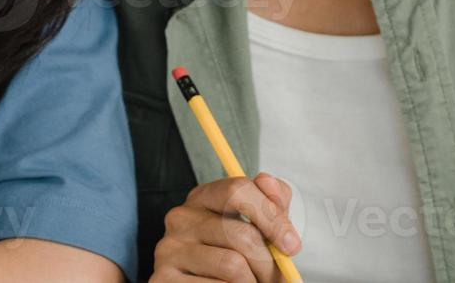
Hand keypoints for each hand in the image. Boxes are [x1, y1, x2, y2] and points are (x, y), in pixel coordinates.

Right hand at [148, 171, 300, 281]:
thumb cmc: (239, 260)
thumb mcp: (258, 229)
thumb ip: (272, 204)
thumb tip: (266, 180)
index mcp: (202, 197)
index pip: (237, 189)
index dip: (271, 216)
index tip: (291, 245)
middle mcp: (180, 217)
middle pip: (241, 234)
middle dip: (268, 262)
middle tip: (274, 277)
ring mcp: (168, 249)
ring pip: (232, 265)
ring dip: (252, 282)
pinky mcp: (163, 279)